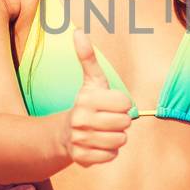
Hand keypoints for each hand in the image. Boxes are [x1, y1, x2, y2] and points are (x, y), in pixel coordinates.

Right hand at [60, 31, 132, 166]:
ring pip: (120, 140)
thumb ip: (87, 57)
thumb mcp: (90, 80)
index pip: (126, 104)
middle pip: (125, 123)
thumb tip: (78, 32)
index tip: (111, 104)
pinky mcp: (82, 158)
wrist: (64, 134)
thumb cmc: (85, 103)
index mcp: (86, 99)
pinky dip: (109, 151)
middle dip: (121, 121)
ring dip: (116, 137)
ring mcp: (81, 140)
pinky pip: (111, 156)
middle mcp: (81, 120)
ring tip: (103, 131)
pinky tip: (98, 144)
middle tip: (108, 119)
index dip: (123, 104)